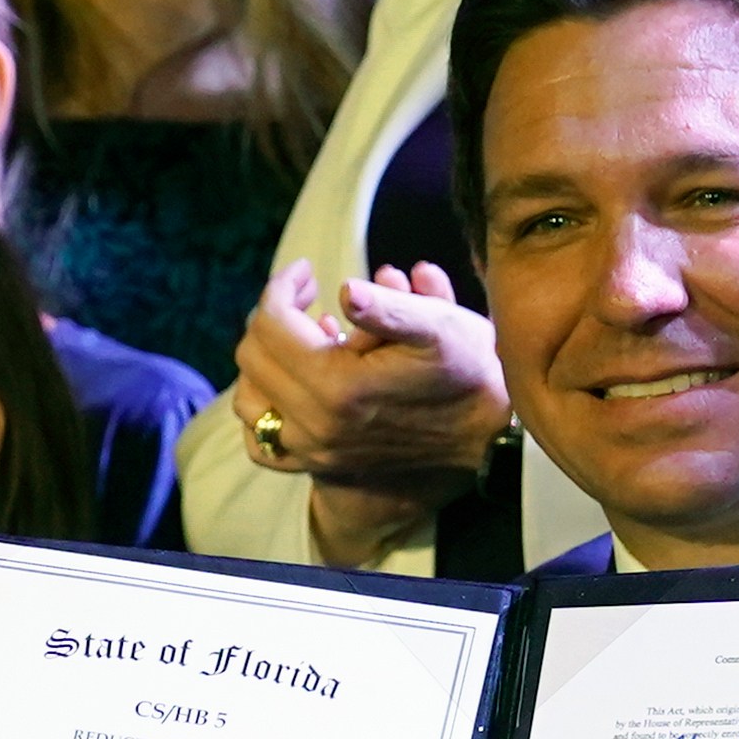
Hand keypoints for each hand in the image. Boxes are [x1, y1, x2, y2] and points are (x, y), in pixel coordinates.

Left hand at [235, 261, 508, 564]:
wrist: (490, 439)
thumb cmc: (469, 373)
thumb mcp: (441, 327)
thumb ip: (390, 306)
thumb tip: (345, 290)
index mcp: (338, 388)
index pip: (272, 323)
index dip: (283, 286)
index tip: (307, 271)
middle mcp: (315, 427)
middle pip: (253, 357)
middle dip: (272, 317)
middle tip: (306, 296)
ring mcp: (314, 452)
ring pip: (248, 401)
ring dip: (266, 361)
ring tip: (303, 338)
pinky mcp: (320, 467)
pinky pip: (261, 444)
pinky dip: (264, 410)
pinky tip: (290, 384)